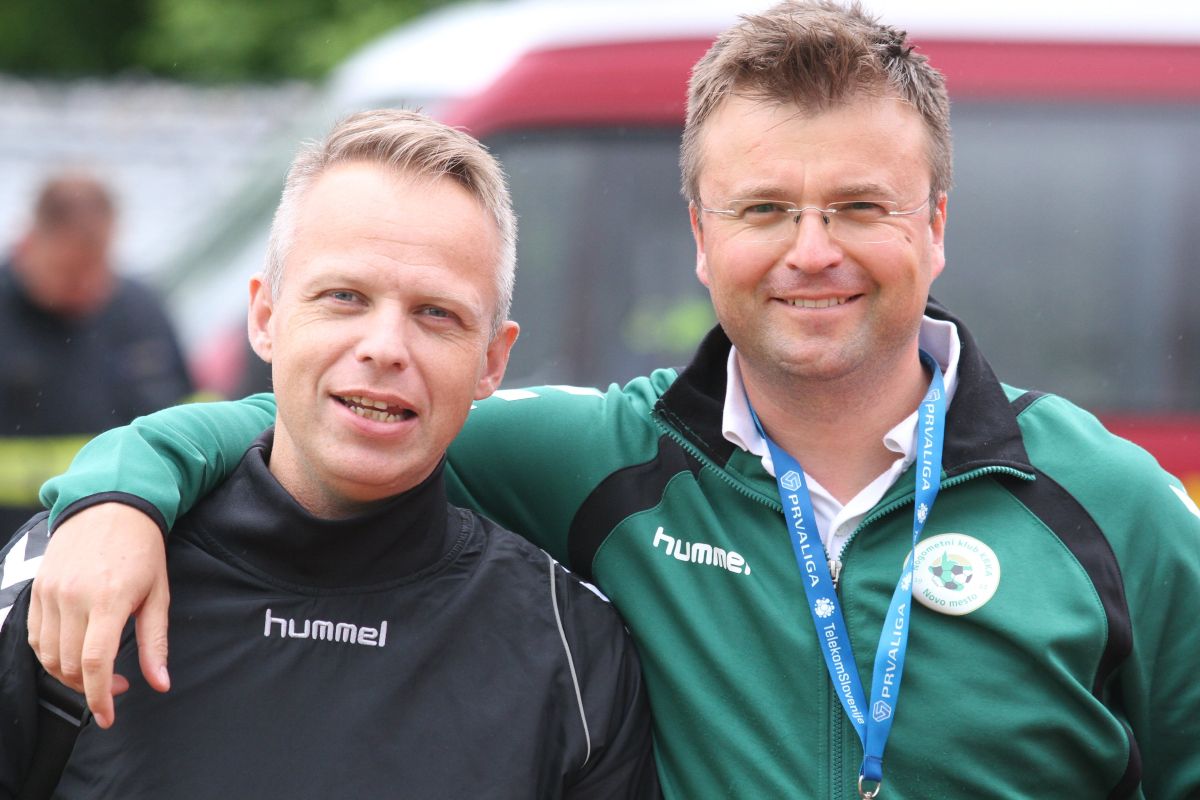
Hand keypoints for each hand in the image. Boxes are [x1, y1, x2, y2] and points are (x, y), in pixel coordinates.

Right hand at [27, 502, 170, 727]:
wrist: (112, 506)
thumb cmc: (143, 551)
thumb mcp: (158, 594)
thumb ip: (156, 643)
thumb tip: (161, 684)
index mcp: (107, 600)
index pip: (94, 663)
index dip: (98, 697)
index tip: (109, 717)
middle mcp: (72, 597)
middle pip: (69, 665)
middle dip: (91, 686)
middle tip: (118, 683)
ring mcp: (50, 593)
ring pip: (48, 655)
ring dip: (69, 674)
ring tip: (97, 670)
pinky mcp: (37, 589)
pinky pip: (35, 637)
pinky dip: (51, 655)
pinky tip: (74, 653)